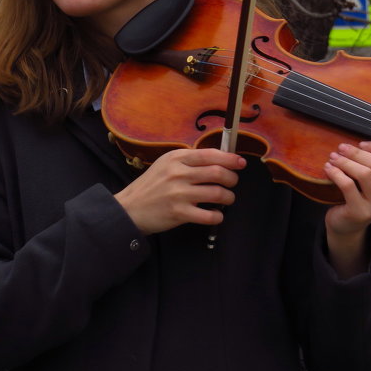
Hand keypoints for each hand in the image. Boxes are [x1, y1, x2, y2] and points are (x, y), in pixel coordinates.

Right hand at [115, 148, 245, 234]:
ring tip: (227, 199)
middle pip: (218, 173)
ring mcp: (179, 194)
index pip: (210, 154)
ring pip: (217, 193)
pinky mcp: (179, 213)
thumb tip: (219, 160)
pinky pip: (209, 215)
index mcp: (176, 158)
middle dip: (232, 179)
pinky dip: (218, 216)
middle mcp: (178, 174)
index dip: (230, 159)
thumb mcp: (166, 164)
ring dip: (229, 197)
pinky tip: (216, 214)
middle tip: (233, 183)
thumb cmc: (151, 185)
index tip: (240, 163)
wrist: (130, 208)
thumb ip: (188, 161)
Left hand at [322, 141, 370, 276]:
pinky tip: (328, 168)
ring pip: (364, 174)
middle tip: (341, 147)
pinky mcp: (360, 213)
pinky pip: (347, 185)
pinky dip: (336, 172)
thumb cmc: (362, 193)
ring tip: (333, 157)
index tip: (362, 144)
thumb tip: (365, 132)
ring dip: (345, 161)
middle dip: (357, 153)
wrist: (347, 223)